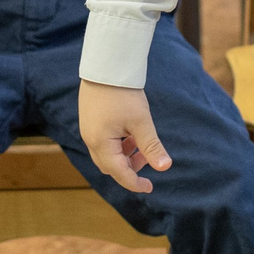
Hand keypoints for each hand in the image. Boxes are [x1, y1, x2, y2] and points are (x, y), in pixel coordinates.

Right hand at [79, 79, 170, 193]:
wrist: (106, 65)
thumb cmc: (123, 93)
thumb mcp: (141, 121)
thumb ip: (151, 146)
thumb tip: (165, 167)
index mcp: (101, 143)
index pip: (119, 173)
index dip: (135, 183)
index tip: (150, 187)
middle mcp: (90, 140)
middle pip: (109, 167)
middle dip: (129, 169)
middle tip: (147, 160)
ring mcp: (88, 130)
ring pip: (106, 154)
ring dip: (124, 155)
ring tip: (141, 143)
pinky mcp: (90, 120)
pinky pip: (103, 142)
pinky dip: (118, 145)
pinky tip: (131, 133)